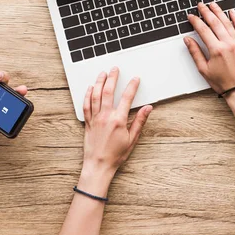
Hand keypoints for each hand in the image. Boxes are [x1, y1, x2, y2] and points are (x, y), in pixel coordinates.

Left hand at [79, 67, 151, 191]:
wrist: (99, 165)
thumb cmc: (116, 155)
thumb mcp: (132, 139)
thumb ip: (139, 121)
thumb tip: (148, 108)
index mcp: (118, 120)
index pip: (126, 98)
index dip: (132, 86)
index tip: (135, 79)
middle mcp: (105, 117)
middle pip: (107, 92)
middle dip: (112, 78)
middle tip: (115, 69)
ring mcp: (95, 119)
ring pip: (95, 95)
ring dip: (99, 82)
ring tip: (102, 73)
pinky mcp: (87, 122)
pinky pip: (86, 105)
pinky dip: (87, 95)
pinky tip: (89, 88)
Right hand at [184, 3, 234, 95]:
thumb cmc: (222, 82)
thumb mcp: (203, 69)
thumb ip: (195, 52)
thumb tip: (187, 40)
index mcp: (216, 49)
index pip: (203, 30)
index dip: (196, 21)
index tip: (191, 16)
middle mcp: (227, 43)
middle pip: (215, 22)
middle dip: (206, 12)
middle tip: (200, 5)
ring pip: (227, 22)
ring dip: (219, 12)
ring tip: (213, 5)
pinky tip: (232, 12)